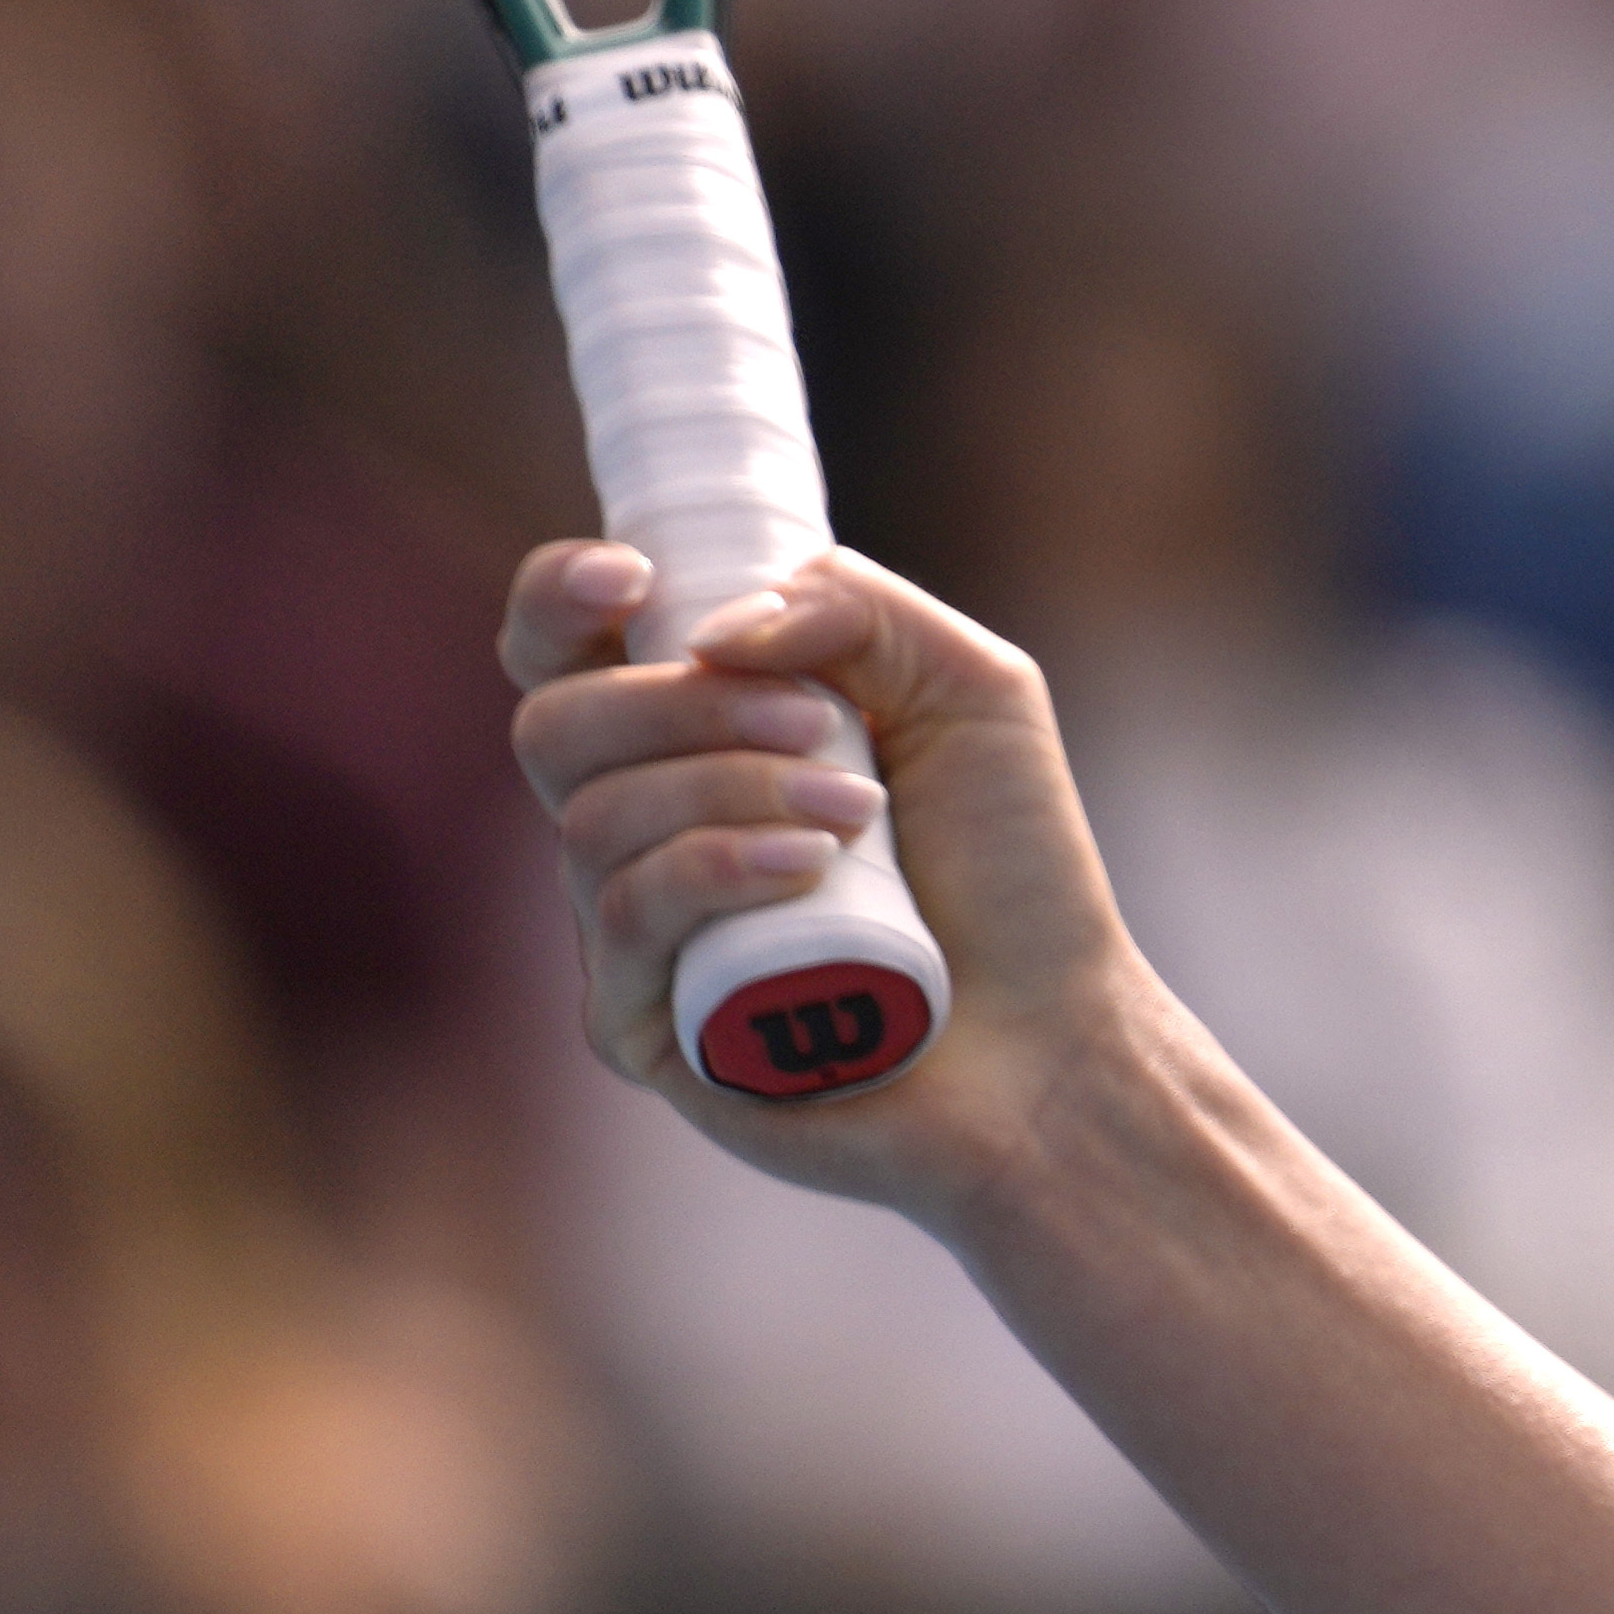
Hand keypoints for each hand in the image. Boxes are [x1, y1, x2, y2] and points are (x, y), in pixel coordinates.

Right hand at [501, 542, 1149, 1208]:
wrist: (1055, 1035)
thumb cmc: (1016, 866)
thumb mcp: (972, 687)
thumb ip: (856, 606)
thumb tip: (713, 628)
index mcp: (692, 740)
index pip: (563, 655)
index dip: (559, 600)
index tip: (631, 578)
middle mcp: (639, 831)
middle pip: (558, 725)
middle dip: (686, 704)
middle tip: (818, 727)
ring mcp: (629, 932)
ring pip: (594, 818)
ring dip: (732, 788)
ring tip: (857, 815)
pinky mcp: (641, 1025)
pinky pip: (625, 913)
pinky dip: (717, 868)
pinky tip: (810, 871)